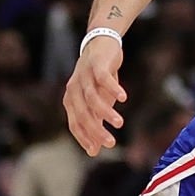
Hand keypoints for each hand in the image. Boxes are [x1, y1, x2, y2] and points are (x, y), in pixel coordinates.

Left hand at [64, 36, 125, 154]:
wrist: (101, 44)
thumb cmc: (98, 79)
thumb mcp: (97, 102)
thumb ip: (96, 123)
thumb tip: (96, 150)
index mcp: (71, 100)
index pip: (75, 124)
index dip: (84, 138)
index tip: (96, 151)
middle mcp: (74, 89)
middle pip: (83, 114)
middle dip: (96, 130)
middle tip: (111, 143)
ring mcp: (84, 76)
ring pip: (92, 98)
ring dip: (106, 112)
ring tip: (119, 123)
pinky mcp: (96, 64)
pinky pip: (103, 78)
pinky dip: (112, 89)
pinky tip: (123, 98)